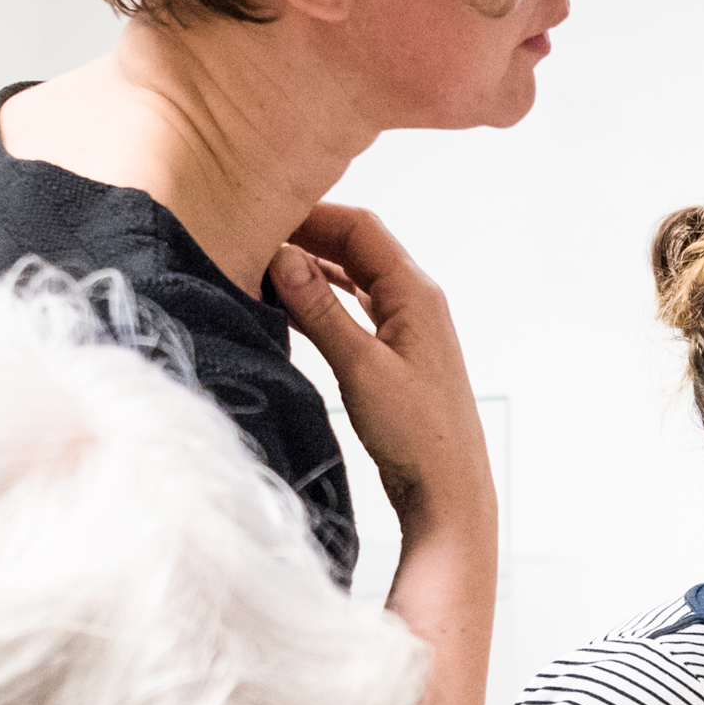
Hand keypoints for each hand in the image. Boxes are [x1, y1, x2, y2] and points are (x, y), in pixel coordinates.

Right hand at [274, 203, 491, 522]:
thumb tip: (282, 257)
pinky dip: (323, 303)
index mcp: (416, 293)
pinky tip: (289, 307)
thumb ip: (320, 310)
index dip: (312, 215)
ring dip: (313, 270)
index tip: (263, 214)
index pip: (360, 228)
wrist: (449, 491)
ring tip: (263, 267)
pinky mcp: (397, 355)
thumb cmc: (415, 434)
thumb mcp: (360, 367)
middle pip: (357, 247)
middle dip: (308, 236)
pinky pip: (355, 310)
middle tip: (255, 235)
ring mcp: (408, 327)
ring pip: (355, 279)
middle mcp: (416, 301)